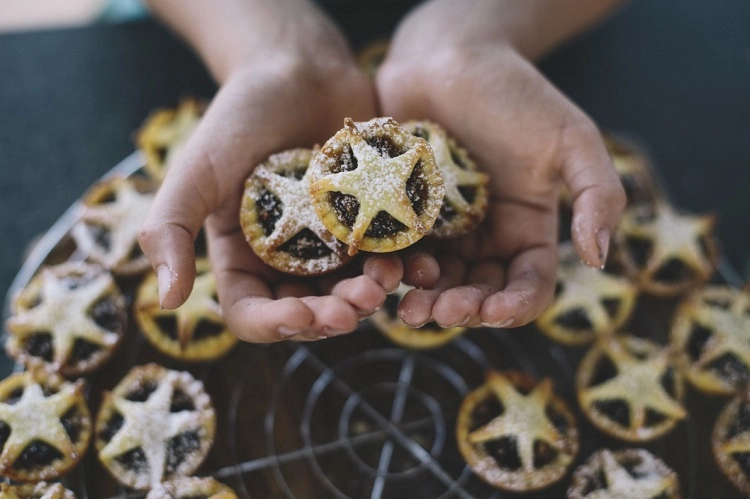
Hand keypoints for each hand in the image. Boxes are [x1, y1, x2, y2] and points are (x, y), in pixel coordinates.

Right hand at [139, 2, 400, 341]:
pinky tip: (420, 265)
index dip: (276, 326)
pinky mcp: (370, 224)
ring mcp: (333, 244)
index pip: (252, 314)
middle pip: (309, 312)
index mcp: (243, 257)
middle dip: (332, 315)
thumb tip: (164, 303)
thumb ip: (169, 229)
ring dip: (371, 296)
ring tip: (387, 279)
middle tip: (356, 305)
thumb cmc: (240, 116)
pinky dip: (406, 268)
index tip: (304, 315)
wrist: (299, 69)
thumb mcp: (196, 169)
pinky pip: (389, 258)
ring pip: (352, 291)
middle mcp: (288, 259)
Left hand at [376, 1, 625, 328]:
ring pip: (435, 281)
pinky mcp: (401, 214)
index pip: (529, 285)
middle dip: (462, 309)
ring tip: (408, 307)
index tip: (494, 312)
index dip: (515, 306)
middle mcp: (484, 237)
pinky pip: (397, 252)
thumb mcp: (571, 140)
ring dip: (425, 300)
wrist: (450, 56)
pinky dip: (393, 269)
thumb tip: (599, 258)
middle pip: (478, 291)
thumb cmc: (515, 95)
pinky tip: (382, 273)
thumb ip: (598, 196)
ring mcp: (441, 228)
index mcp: (527, 229)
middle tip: (440, 313)